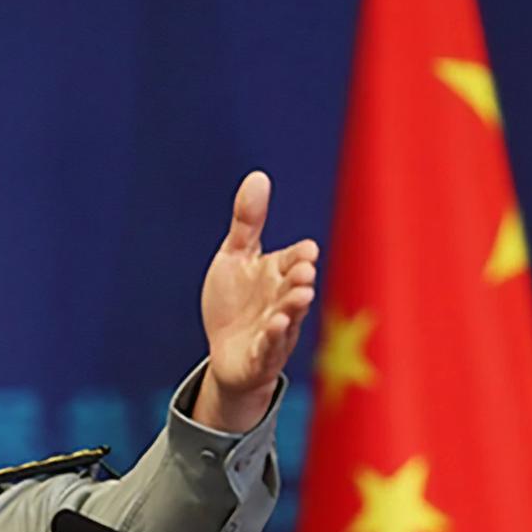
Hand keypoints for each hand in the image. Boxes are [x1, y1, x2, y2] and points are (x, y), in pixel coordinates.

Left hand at [195, 170, 317, 431]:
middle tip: (304, 270)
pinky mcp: (262, 356)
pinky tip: (274, 326)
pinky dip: (272, 338)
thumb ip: (247, 222)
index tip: (306, 251)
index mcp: (279, 274)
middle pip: (296, 287)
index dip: (300, 256)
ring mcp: (276, 330)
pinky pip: (269, 347)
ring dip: (294, 308)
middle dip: (300, 279)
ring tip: (301, 296)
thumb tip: (258, 175)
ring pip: (289, 317)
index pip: (296, 259)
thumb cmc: (235, 303)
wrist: (226, 352)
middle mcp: (283, 300)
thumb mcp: (235, 258)